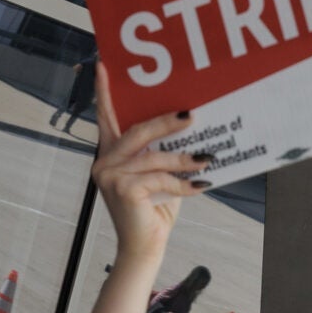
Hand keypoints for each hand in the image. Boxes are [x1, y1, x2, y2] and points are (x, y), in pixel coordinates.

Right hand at [91, 80, 206, 256]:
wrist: (145, 247)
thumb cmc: (154, 209)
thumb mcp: (158, 175)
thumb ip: (160, 152)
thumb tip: (187, 124)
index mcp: (110, 154)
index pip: (105, 117)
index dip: (104, 91)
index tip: (103, 65)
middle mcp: (104, 162)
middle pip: (137, 131)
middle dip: (166, 121)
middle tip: (191, 115)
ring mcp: (110, 176)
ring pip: (154, 156)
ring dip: (185, 158)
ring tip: (208, 157)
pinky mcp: (122, 189)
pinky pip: (160, 178)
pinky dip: (183, 183)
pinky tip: (200, 186)